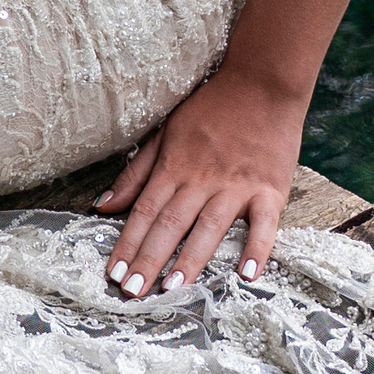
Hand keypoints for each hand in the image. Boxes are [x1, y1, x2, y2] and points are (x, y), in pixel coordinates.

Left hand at [93, 66, 303, 295]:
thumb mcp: (164, 131)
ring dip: (191, 259)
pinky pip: (264, 224)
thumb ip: (135, 172)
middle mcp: (202, 178)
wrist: (261, 81)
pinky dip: (256, 249)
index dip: (127, 243)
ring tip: (172, 289)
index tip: (113, 273)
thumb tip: (102, 205)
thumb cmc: (210, 107)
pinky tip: (247, 275)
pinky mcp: (270, 189)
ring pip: (209, 227)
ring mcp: (237, 185)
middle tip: (133, 293)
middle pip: (171, 224)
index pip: (144, 211)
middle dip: (149, 259)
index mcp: (174, 165)